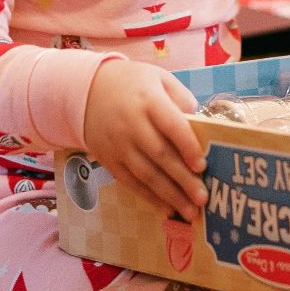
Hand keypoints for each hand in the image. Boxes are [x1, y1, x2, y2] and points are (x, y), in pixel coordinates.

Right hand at [82, 60, 207, 219]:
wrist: (86, 90)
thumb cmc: (133, 83)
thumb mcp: (159, 78)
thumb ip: (181, 98)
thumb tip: (201, 126)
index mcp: (148, 100)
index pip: (171, 125)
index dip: (187, 146)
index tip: (202, 166)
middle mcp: (132, 124)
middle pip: (160, 155)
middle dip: (183, 179)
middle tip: (203, 198)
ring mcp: (118, 145)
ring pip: (146, 174)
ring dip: (169, 195)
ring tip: (190, 213)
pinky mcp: (109, 159)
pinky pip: (131, 182)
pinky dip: (149, 197)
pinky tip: (167, 209)